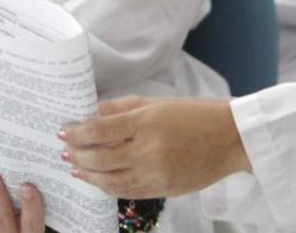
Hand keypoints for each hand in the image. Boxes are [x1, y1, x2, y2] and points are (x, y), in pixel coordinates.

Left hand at [59, 96, 250, 197]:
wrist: (231, 139)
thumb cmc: (197, 115)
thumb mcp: (159, 102)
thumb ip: (124, 107)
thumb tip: (93, 111)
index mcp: (148, 122)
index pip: (101, 129)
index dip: (78, 132)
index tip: (64, 131)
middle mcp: (150, 150)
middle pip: (101, 158)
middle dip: (78, 155)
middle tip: (64, 151)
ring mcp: (157, 173)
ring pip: (111, 180)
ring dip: (88, 175)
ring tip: (75, 168)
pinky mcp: (164, 189)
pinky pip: (128, 192)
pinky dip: (109, 187)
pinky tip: (99, 180)